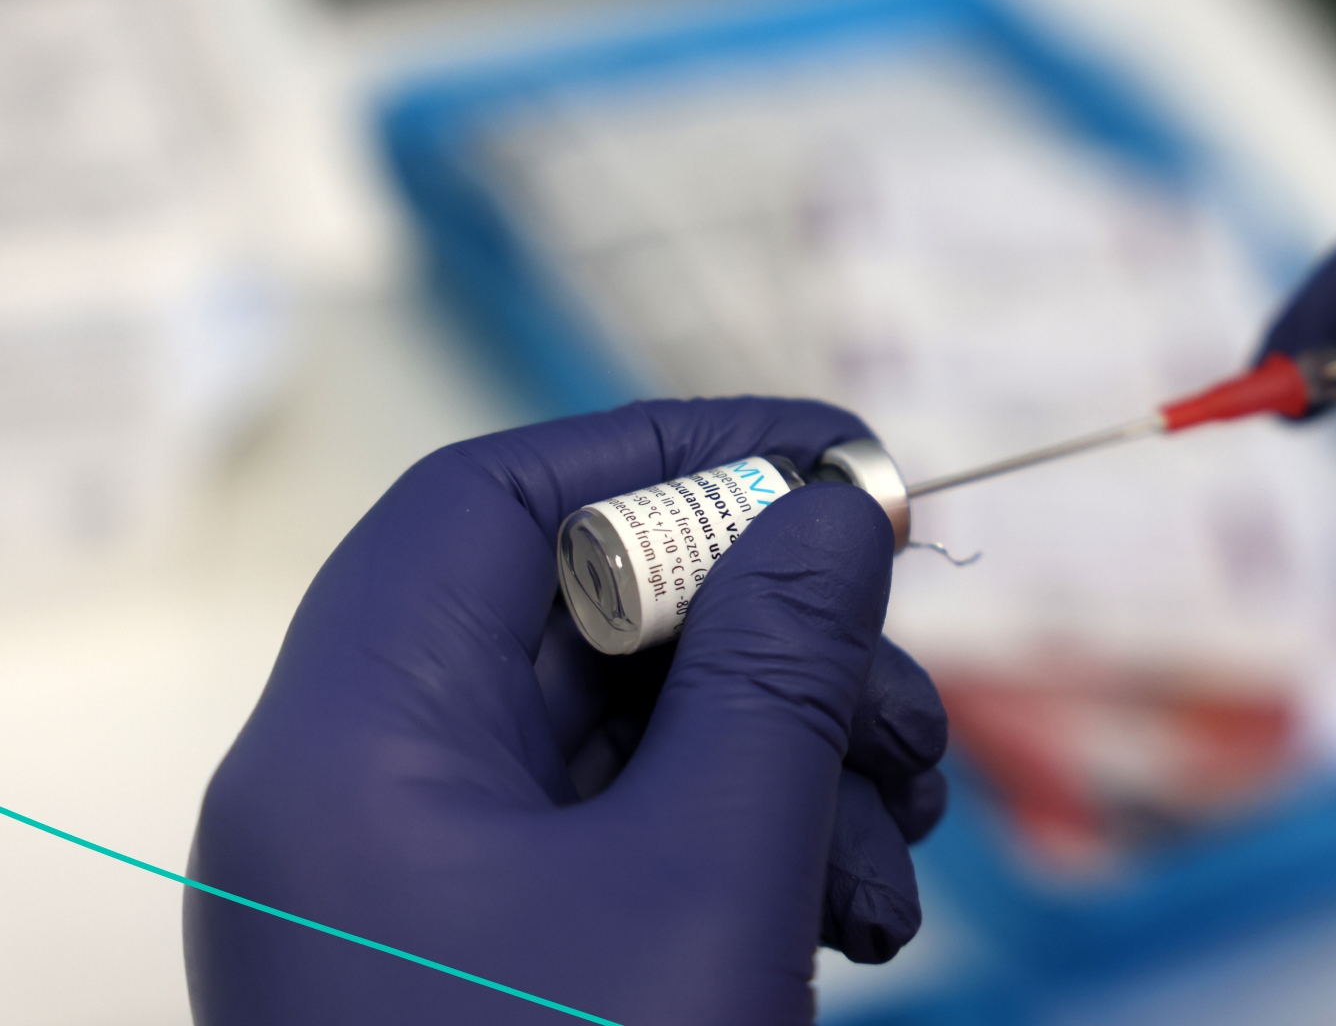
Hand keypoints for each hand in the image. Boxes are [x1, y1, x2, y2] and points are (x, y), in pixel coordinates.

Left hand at [185, 398, 947, 1024]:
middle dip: (774, 639)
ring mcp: (430, 889)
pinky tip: (850, 914)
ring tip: (900, 839)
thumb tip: (836, 508)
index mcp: (354, 747)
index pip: (498, 502)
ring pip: (630, 734)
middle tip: (908, 696)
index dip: (674, 451)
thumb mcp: (711, 883)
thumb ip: (778, 671)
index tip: (838, 461)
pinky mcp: (495, 958)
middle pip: (582, 620)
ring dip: (790, 753)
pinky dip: (754, 840)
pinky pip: (635, 838)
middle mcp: (366, 800)